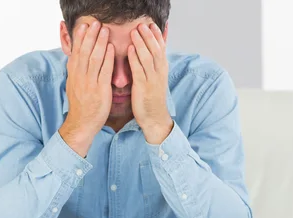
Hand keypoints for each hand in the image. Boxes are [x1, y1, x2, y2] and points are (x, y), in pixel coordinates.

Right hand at [60, 21, 114, 156]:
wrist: (81, 124)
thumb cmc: (80, 105)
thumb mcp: (74, 85)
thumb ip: (76, 71)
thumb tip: (75, 58)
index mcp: (73, 74)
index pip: (76, 52)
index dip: (80, 38)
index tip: (83, 26)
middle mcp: (79, 76)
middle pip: (84, 51)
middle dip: (90, 36)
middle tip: (95, 23)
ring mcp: (89, 83)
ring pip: (94, 58)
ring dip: (100, 42)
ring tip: (105, 30)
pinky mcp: (99, 90)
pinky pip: (104, 71)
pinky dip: (107, 58)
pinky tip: (111, 48)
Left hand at [128, 23, 173, 144]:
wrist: (154, 118)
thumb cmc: (152, 99)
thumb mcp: (155, 79)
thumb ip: (152, 65)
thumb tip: (150, 52)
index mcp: (162, 69)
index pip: (161, 48)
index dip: (157, 35)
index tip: (151, 25)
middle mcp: (159, 72)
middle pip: (155, 49)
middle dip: (149, 36)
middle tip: (141, 24)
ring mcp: (152, 80)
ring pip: (148, 57)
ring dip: (141, 43)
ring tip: (134, 32)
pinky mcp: (143, 87)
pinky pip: (139, 70)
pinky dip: (135, 58)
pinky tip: (130, 49)